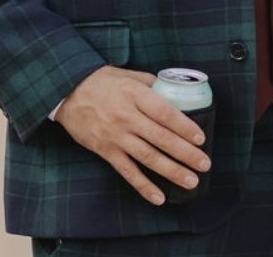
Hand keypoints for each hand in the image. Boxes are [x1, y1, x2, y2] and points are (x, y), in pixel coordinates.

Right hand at [54, 65, 210, 204]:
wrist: (67, 92)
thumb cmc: (103, 81)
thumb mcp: (130, 75)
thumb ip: (153, 84)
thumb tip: (177, 92)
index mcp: (135, 95)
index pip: (166, 113)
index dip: (185, 127)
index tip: (201, 138)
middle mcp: (127, 117)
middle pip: (161, 138)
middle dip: (186, 153)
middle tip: (204, 164)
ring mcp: (115, 136)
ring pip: (148, 157)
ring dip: (171, 171)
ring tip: (191, 181)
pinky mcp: (105, 151)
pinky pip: (127, 171)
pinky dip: (143, 186)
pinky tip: (159, 197)